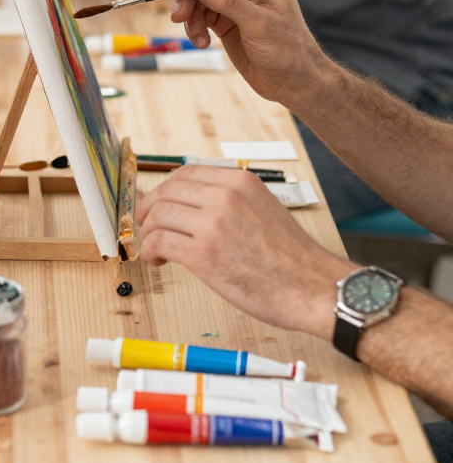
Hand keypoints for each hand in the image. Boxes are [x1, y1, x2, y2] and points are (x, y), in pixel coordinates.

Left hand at [137, 166, 349, 338]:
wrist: (315, 288)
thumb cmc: (292, 258)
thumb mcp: (264, 208)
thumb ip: (231, 200)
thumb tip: (195, 204)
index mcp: (240, 181)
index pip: (185, 174)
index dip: (165, 190)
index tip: (159, 204)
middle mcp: (225, 196)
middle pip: (166, 192)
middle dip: (149, 209)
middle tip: (146, 225)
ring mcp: (213, 224)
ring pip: (158, 215)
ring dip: (148, 232)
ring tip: (155, 249)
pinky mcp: (204, 254)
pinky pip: (159, 242)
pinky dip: (150, 250)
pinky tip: (158, 261)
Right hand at [169, 0, 330, 103]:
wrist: (292, 83)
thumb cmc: (289, 50)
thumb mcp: (259, 24)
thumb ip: (227, 1)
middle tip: (179, 13)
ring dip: (189, 13)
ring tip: (195, 35)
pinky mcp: (221, 17)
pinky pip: (197, 13)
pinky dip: (193, 27)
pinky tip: (202, 42)